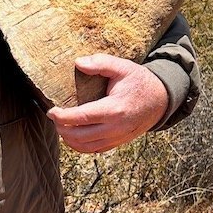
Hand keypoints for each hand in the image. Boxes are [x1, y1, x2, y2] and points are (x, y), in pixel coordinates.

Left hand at [47, 54, 168, 153]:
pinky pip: (94, 150)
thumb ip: (100, 63)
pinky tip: (73, 135)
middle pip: (79, 136)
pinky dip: (80, 146)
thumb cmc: (139, 82)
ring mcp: (117, 138)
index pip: (81, 117)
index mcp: (114, 109)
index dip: (62, 117)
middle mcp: (115, 128)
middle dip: (62, 128)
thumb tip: (78, 63)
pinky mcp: (118, 143)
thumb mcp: (123, 66)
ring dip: (69, 139)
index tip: (51, 111)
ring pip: (85, 147)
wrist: (161, 100)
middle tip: (54, 117)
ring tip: (61, 126)